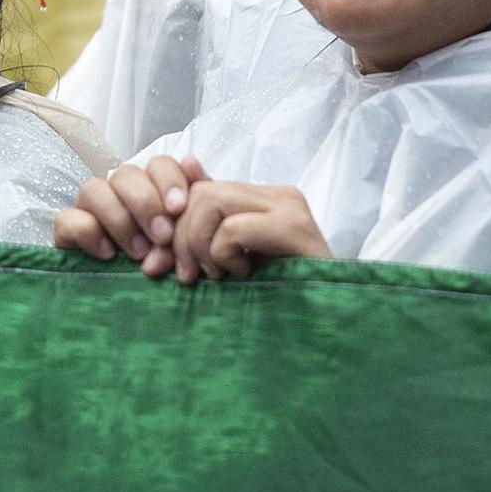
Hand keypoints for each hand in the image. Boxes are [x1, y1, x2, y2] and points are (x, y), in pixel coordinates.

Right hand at [54, 154, 202, 273]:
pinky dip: (88, 232)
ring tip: (138, 252)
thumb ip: (191, 207)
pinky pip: (67, 218)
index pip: (158, 164)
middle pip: (125, 174)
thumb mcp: (187, 242)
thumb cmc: (168, 269)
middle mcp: (118, 192)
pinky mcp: (67, 232)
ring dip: (119, 219)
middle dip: (145, 204)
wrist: (132, 309)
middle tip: (162, 236)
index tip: (178, 208)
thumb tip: (191, 163)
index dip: (168, 179)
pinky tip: (107, 254)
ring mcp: (89, 210)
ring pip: (93, 189)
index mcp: (151, 189)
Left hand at [171, 169, 329, 284]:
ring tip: (219, 275)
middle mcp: (278, 195)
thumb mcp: (229, 260)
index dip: (173, 224)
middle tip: (189, 275)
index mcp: (262, 199)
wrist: (326, 328)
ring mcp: (289, 207)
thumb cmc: (276, 298)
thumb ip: (205, 219)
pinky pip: (232, 228)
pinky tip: (243, 275)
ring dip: (201, 245)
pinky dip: (223, 255)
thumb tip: (184, 163)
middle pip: (201, 192)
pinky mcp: (294, 227)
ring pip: (211, 201)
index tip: (163, 263)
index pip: (198, 188)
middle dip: (181, 237)